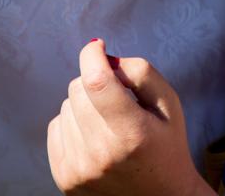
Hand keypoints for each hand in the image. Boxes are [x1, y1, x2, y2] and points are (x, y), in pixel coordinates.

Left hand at [47, 39, 213, 194]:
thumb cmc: (167, 146)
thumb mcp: (169, 103)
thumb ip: (140, 72)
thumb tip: (103, 57)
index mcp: (132, 133)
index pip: (96, 81)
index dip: (92, 55)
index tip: (97, 46)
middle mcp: (101, 153)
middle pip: (78, 89)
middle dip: (95, 82)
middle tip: (118, 100)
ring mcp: (79, 169)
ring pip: (65, 106)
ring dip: (84, 106)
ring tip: (109, 125)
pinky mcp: (64, 178)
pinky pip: (55, 126)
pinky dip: (72, 124)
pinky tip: (94, 138)